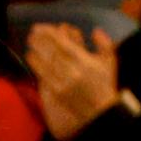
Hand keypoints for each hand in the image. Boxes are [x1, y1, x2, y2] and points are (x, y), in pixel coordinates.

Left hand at [24, 19, 121, 138]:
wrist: (101, 112)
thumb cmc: (105, 85)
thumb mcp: (110, 62)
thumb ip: (104, 44)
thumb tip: (95, 31)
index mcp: (86, 62)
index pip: (64, 44)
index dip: (51, 35)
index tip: (42, 28)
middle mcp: (73, 72)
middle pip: (52, 53)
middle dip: (40, 41)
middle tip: (32, 33)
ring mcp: (64, 83)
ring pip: (45, 64)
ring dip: (36, 52)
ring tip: (30, 44)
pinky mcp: (57, 93)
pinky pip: (43, 77)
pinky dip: (36, 66)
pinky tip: (31, 58)